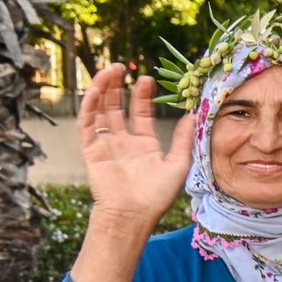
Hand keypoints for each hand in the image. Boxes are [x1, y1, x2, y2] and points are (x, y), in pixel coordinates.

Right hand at [78, 63, 194, 228]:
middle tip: (121, 66)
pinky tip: (96, 90)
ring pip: (100, 112)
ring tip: (109, 70)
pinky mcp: (90, 151)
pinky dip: (90, 106)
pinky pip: (87, 125)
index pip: (141, 114)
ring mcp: (106, 146)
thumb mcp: (178, 164)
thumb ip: (183, 139)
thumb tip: (193, 114)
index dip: (142, 96)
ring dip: (102, 91)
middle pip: (117, 109)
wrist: (134, 215)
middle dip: (118, 87)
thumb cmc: (157, 196)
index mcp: (144, 146)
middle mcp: (123, 143)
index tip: (147, 79)